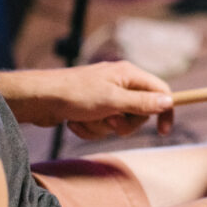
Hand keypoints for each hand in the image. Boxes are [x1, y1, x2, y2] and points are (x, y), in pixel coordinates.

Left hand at [0, 61, 174, 137]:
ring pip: (119, 123)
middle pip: (139, 112)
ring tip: (85, 119)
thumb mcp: (113, 100)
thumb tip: (168, 101)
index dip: (165, 110)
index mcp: (128, 74)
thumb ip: (142, 102)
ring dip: (102, 128)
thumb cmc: (75, 95)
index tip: (163, 132)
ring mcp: (105, 96)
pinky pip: (102, 126)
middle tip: (109, 121)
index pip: (160, 90)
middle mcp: (120, 83)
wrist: (38, 100)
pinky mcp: (92, 108)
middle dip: (123, 123)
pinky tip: (75, 122)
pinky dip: (89, 129)